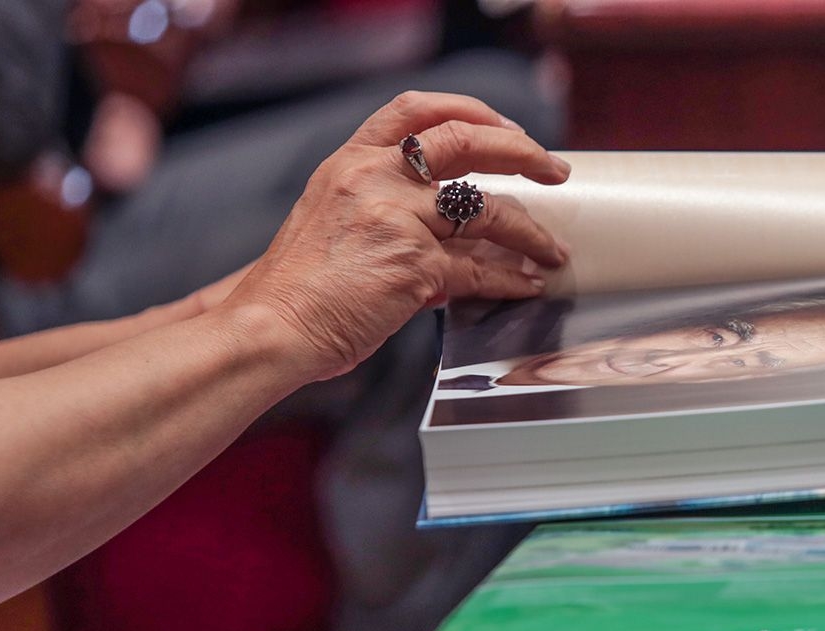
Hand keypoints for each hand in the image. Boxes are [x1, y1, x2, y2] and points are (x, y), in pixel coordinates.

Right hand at [223, 91, 570, 380]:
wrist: (271, 325)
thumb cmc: (299, 286)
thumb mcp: (334, 220)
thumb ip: (388, 210)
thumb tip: (447, 232)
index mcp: (352, 161)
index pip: (417, 110)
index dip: (470, 110)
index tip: (505, 127)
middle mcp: (375, 178)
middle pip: (466, 141)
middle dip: (522, 153)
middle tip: (553, 170)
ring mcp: (397, 218)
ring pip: (487, 210)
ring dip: (531, 231)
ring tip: (552, 249)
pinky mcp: (415, 265)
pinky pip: (480, 268)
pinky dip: (510, 278)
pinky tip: (526, 284)